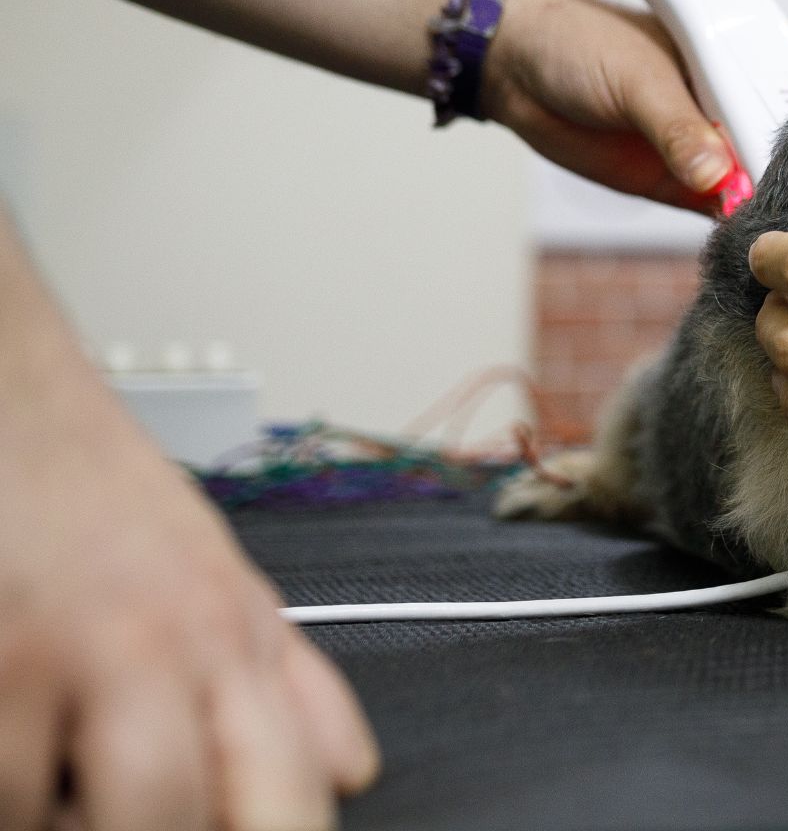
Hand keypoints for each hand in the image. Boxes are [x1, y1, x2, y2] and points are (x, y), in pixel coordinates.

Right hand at [0, 368, 377, 830]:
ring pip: (79, 824)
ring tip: (56, 763)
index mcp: (241, 641)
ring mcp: (82, 653)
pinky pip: (1, 791)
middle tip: (119, 801)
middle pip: (181, 823)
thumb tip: (354, 771)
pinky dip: (1, 780)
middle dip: (152, 830)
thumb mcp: (223, 579)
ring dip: (55, 814)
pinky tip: (12, 721)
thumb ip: (289, 682)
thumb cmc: (104, 498)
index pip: (291, 801)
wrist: (11, 399)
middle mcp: (175, 647)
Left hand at [481, 0, 787, 212]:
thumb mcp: (637, 76)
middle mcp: (742, 97)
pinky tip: (762, 239)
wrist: (517, 70)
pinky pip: (729, 210)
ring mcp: (718, 143)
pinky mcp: (687, 184)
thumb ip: (678, 128)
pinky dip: (744, 226)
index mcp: (746, 48)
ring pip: (770, 175)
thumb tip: (719, 179)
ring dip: (785, 198)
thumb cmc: (585, 42)